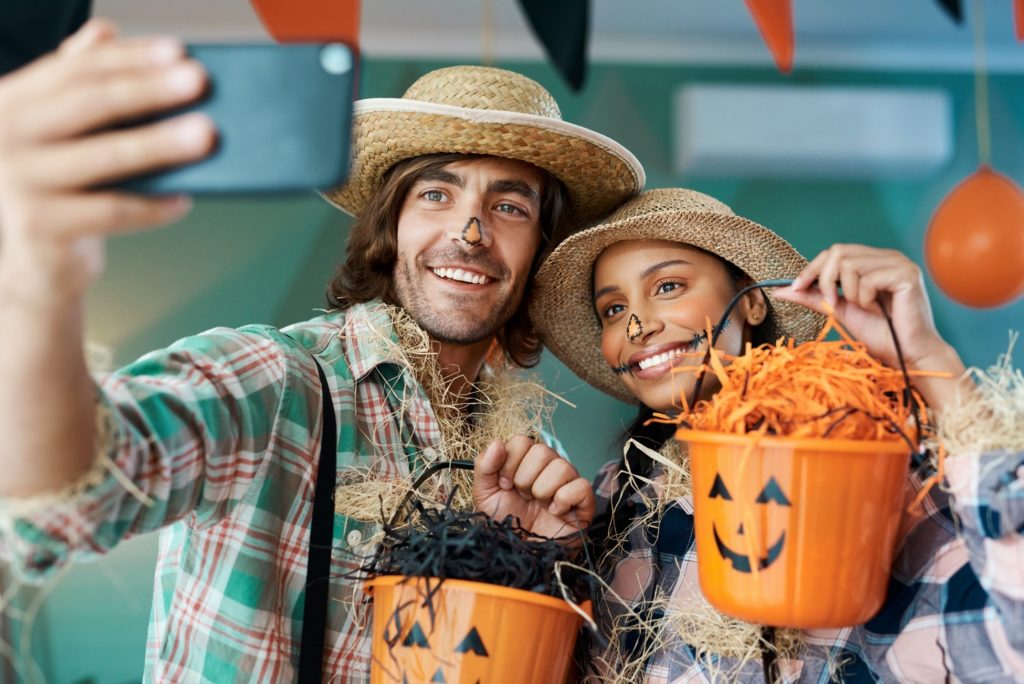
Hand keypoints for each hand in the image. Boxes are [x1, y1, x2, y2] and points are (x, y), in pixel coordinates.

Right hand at [0, 19, 215, 306]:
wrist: (39, 262)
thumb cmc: (66, 188)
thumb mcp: (68, 132)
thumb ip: (80, 82)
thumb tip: (105, 30)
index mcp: (12, 100)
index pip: (78, 68)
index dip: (130, 57)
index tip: (179, 51)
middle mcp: (5, 134)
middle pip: (91, 103)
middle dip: (151, 90)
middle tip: (200, 82)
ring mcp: (18, 181)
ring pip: (105, 156)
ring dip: (161, 143)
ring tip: (207, 135)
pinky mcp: (39, 224)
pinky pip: (111, 211)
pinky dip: (153, 207)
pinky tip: (186, 199)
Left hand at [473, 435, 594, 541]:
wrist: (517, 555)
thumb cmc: (504, 524)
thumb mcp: (485, 494)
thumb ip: (485, 465)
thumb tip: (497, 443)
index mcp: (526, 462)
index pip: (523, 441)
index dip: (510, 461)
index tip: (505, 484)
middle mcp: (548, 469)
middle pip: (543, 450)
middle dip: (525, 478)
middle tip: (522, 497)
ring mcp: (567, 484)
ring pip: (562, 466)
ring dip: (543, 490)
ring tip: (538, 505)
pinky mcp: (583, 503)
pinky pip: (581, 486)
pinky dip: (563, 499)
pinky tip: (554, 512)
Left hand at [774, 244, 966, 409]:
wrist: (907, 355)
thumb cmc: (880, 334)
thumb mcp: (839, 311)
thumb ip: (814, 297)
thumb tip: (780, 291)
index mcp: (874, 261)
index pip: (835, 251)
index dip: (812, 268)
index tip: (795, 288)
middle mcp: (888, 256)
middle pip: (838, 252)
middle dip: (826, 280)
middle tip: (832, 304)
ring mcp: (900, 263)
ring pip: (850, 264)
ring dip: (848, 293)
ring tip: (863, 308)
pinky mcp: (907, 274)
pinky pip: (867, 279)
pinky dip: (864, 298)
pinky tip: (877, 309)